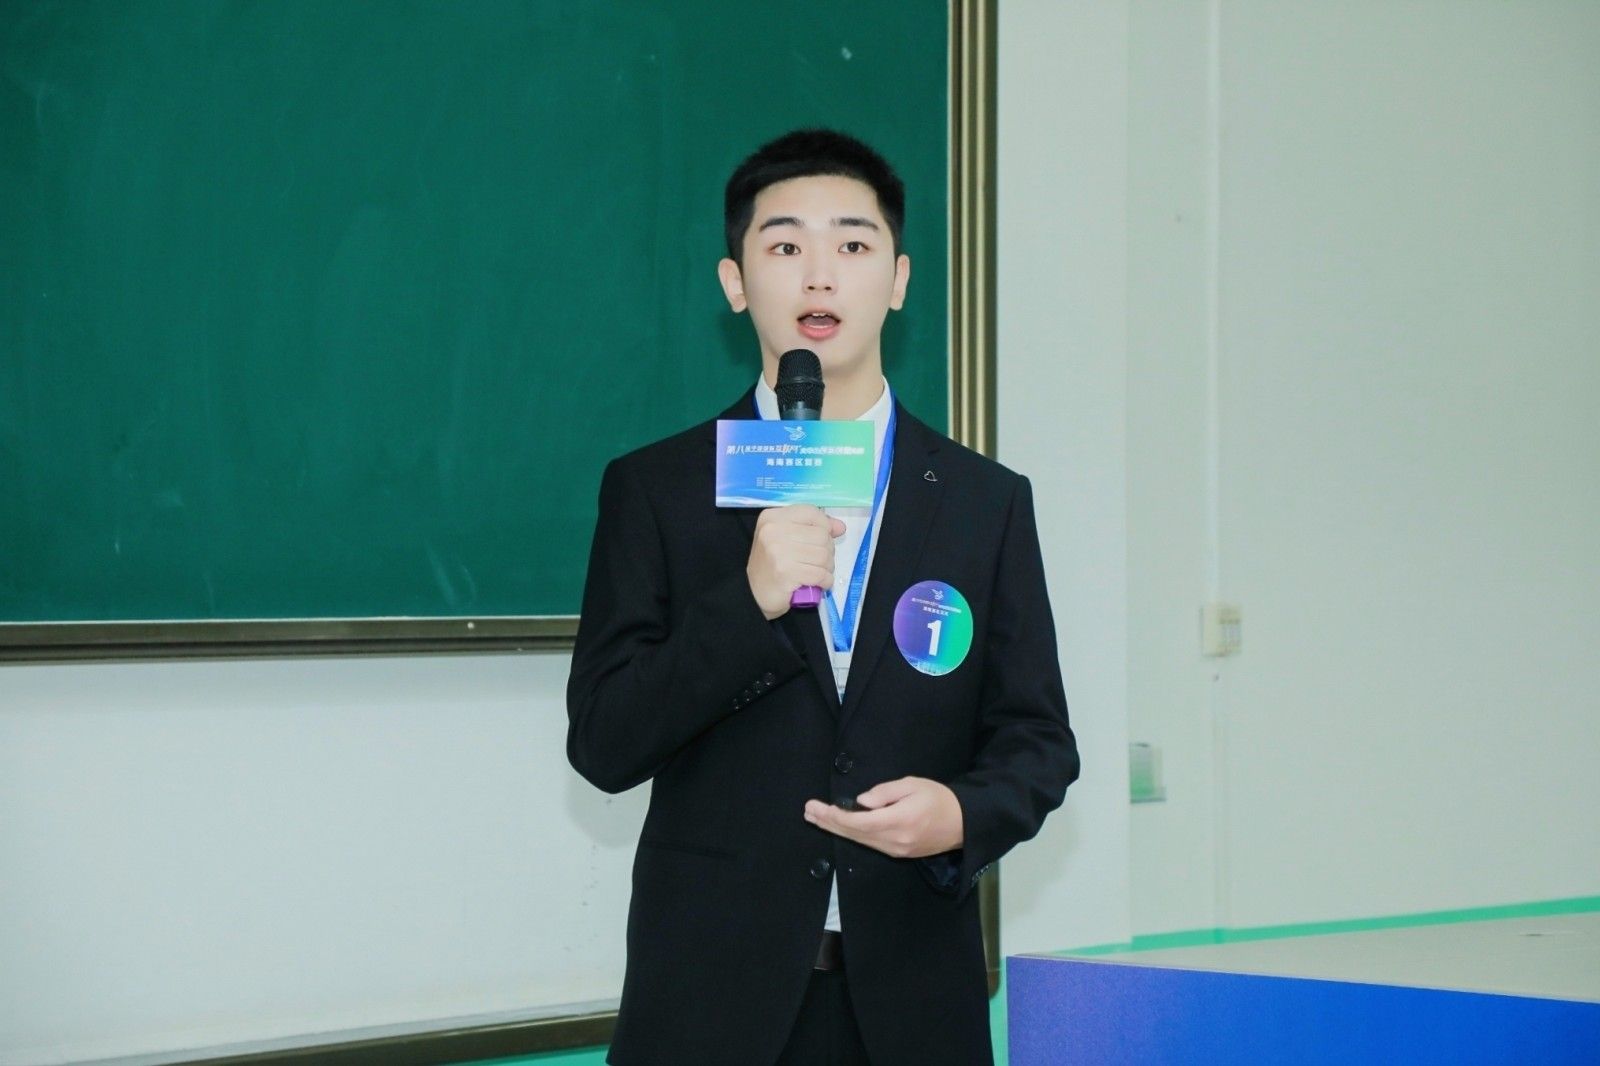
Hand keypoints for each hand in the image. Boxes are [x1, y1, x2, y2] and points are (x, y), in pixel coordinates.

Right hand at [747, 505, 845, 619]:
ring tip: (817, 572)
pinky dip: (825, 581)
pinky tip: (818, 583)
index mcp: (772, 517)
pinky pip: (820, 574)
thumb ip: (814, 528)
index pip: (811, 513)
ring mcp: (778, 552)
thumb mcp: (788, 538)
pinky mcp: (785, 572)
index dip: (824, 526)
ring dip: (827, 568)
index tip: (823, 539)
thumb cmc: (773, 565)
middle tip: (817, 562)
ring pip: (823, 555)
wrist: (754, 594)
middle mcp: (773, 531)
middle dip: (827, 551)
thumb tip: (839, 527)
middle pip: (821, 535)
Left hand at [804, 777, 963, 858]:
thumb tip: (861, 802)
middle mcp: (894, 841)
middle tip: (808, 812)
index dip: (835, 816)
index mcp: (898, 821)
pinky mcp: (899, 853)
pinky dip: (852, 835)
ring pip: (860, 841)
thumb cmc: (938, 798)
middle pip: (854, 834)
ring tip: (817, 819)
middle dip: (829, 823)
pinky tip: (840, 827)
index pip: (858, 822)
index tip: (817, 807)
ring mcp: (896, 850)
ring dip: (837, 830)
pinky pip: (870, 844)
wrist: (964, 823)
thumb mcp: (913, 785)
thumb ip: (885, 792)